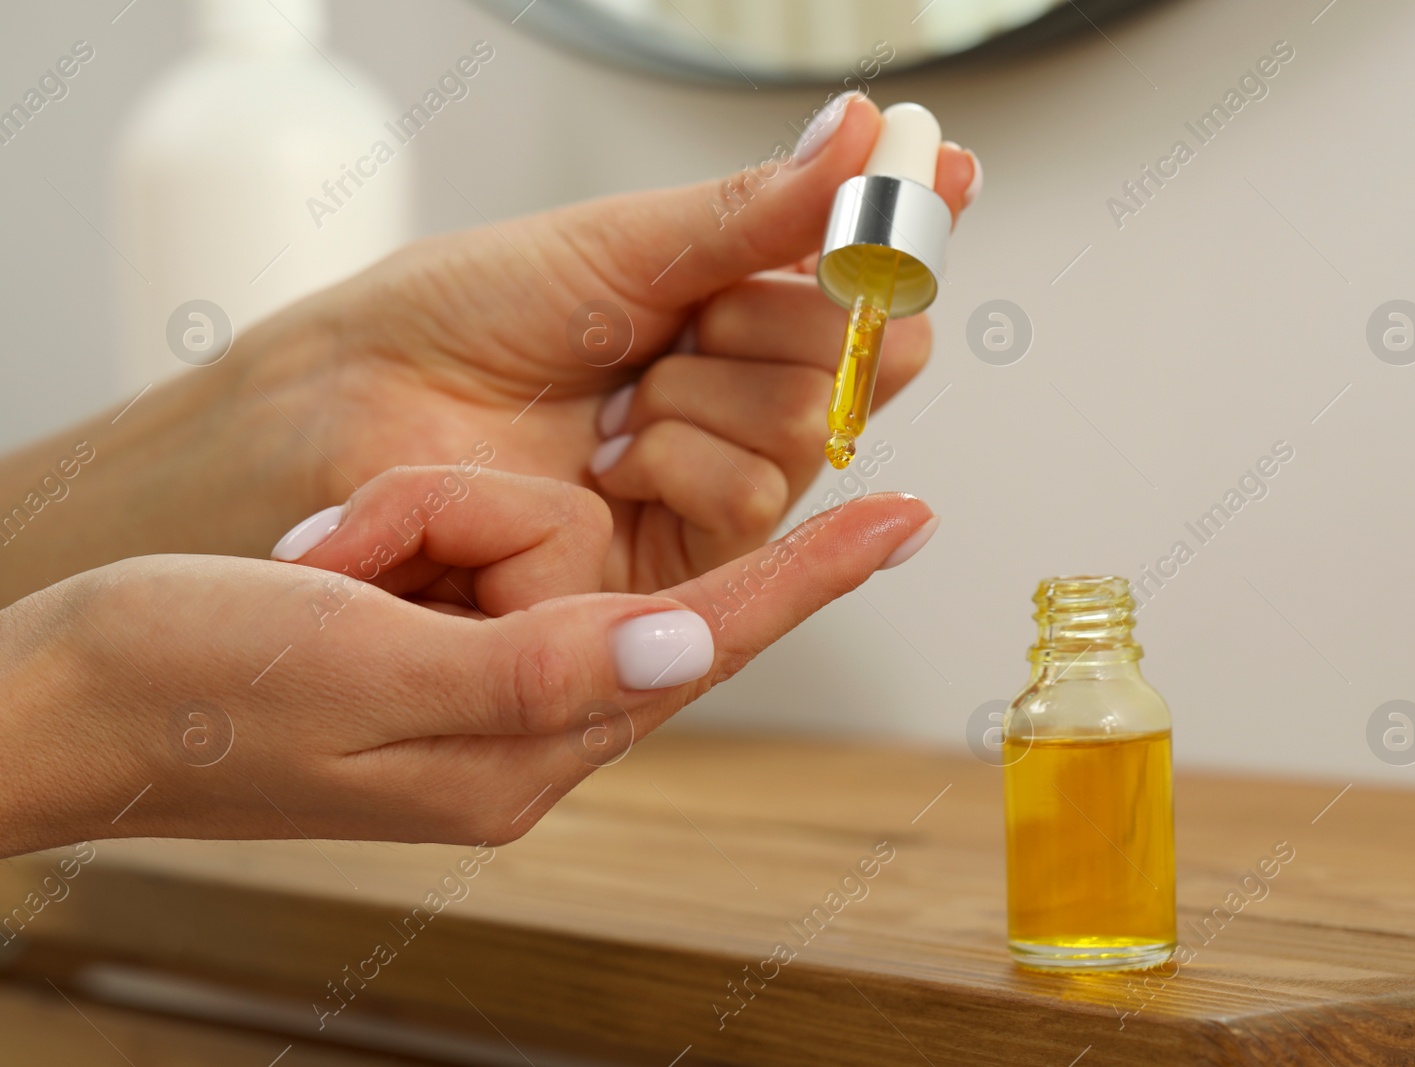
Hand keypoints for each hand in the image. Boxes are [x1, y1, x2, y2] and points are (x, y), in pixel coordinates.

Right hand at [0, 464, 936, 857]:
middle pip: (604, 591)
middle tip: (367, 547)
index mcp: (523, 751)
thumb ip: (537, 665)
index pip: (705, 646)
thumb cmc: (191, 694)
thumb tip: (687, 651)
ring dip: (423, 530)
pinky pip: (468, 561)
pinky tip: (331, 560)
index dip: (811, 578)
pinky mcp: (431, 661)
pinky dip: (409, 535)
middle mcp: (522, 735)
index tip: (907, 514)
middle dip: (489, 531)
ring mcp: (477, 701)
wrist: (66, 704)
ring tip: (317, 565)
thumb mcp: (368, 668)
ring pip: (527, 558)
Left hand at [238, 92, 975, 590]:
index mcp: (731, 297)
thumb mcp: (618, 245)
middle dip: (776, 322)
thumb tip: (859, 132)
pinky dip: (680, 466)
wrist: (357, 415)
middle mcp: (739, 384)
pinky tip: (610, 463)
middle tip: (689, 318)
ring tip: (619, 401)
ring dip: (709, 399)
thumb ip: (753, 213)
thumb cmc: (459, 317)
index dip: (904, 223)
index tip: (942, 167)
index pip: (862, 268)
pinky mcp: (690, 555)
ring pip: (809, 426)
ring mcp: (719, 468)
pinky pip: (753, 501)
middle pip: (859, 354)